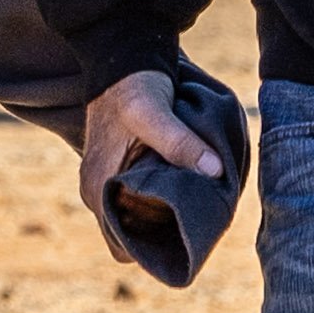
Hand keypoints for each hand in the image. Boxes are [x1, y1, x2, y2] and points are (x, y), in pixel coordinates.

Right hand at [79, 70, 223, 263]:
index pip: (122, 247)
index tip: (187, 239)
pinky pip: (138, 202)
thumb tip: (216, 171)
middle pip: (131, 238)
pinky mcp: (118, 172)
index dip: (153, 250)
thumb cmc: (133, 88)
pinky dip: (159, 203)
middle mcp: (97, 193)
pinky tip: (184, 193)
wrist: (122, 62)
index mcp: (99, 189)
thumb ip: (181, 143)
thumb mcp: (155, 114)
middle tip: (197, 224)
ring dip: (162, 219)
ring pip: (136, 220)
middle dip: (162, 236)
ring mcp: (107, 183)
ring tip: (194, 209)